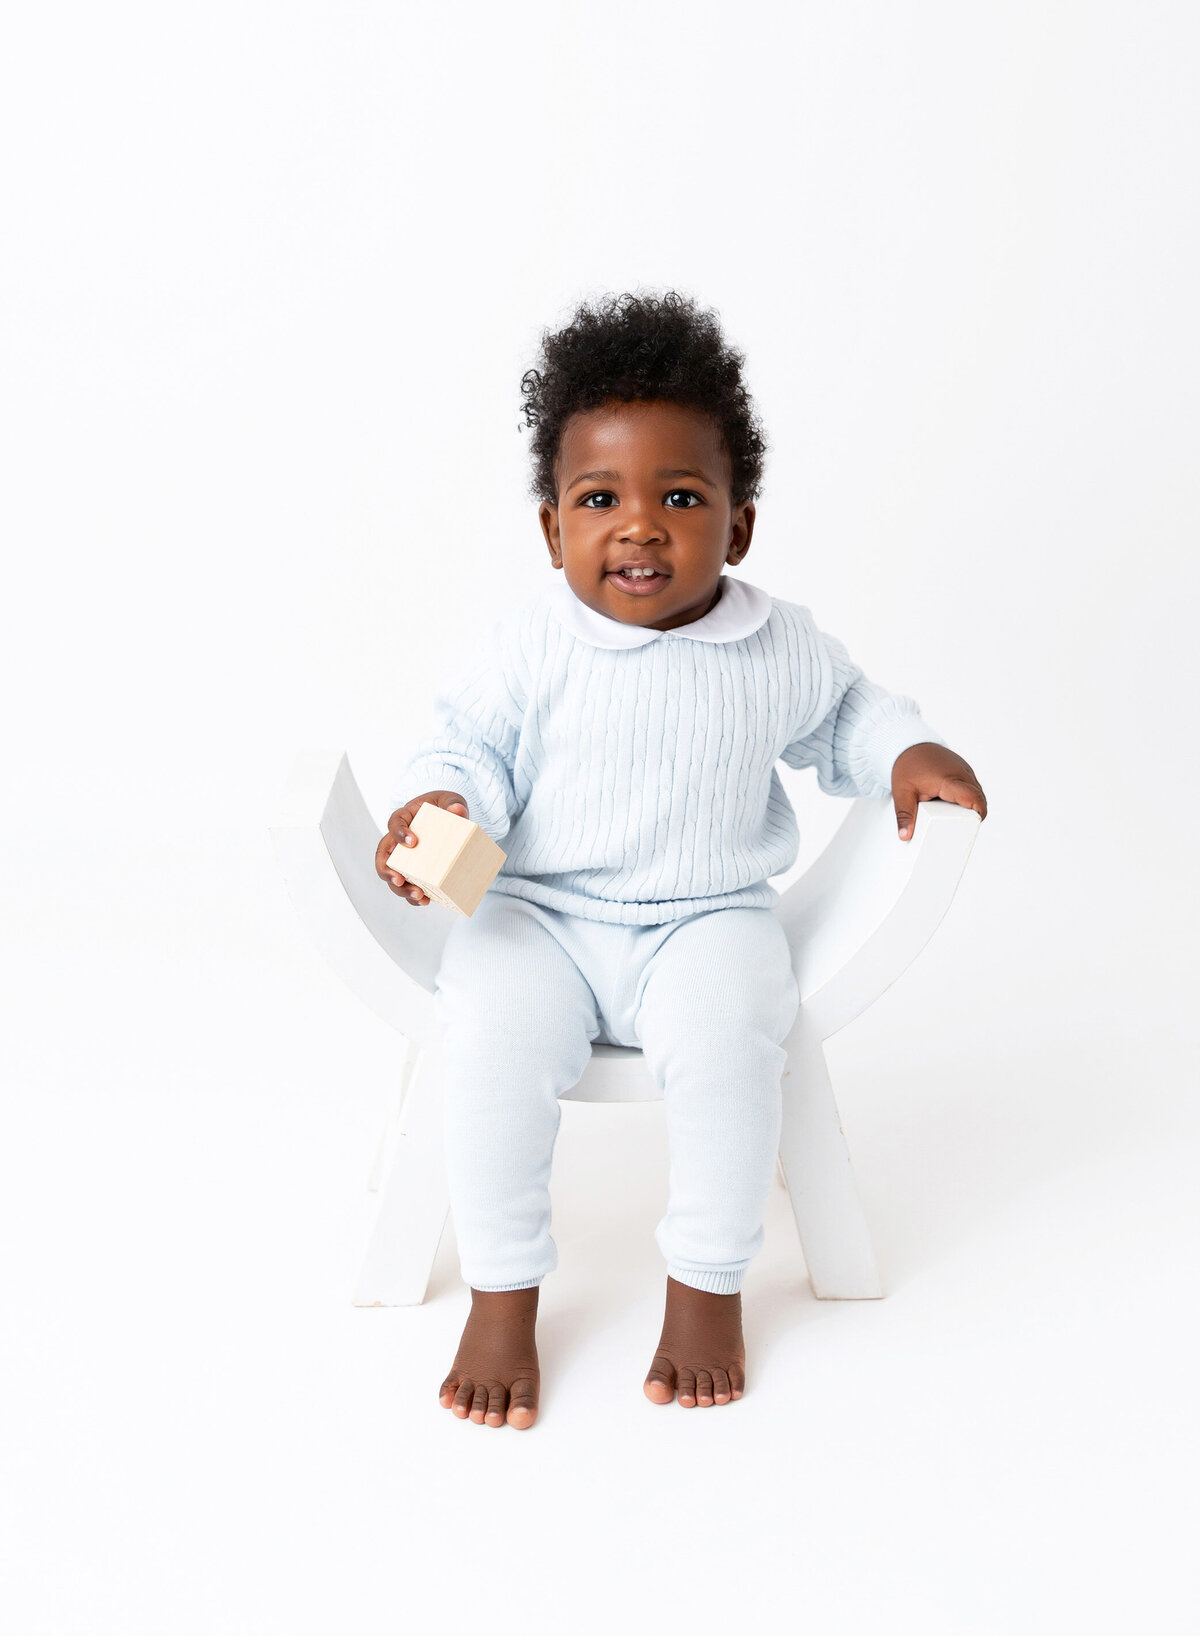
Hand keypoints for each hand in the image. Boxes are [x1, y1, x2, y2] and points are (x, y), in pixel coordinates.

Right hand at [375, 790, 469, 904]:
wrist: (450, 817)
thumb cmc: (444, 806)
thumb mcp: (450, 800)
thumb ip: (454, 804)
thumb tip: (457, 811)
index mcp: (404, 817)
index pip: (394, 822)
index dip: (399, 833)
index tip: (412, 842)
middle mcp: (398, 839)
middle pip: (383, 856)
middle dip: (387, 871)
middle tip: (399, 880)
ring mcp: (404, 856)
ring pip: (391, 874)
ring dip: (400, 889)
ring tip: (417, 896)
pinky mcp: (414, 869)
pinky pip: (407, 884)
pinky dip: (413, 895)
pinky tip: (425, 901)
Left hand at [890, 744, 986, 840]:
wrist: (909, 745)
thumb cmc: (907, 766)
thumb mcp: (902, 792)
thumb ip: (905, 815)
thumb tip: (905, 835)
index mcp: (949, 779)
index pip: (973, 797)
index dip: (977, 813)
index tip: (972, 826)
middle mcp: (961, 773)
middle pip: (978, 798)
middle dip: (972, 815)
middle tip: (958, 829)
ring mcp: (965, 771)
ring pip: (976, 793)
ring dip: (970, 806)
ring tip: (954, 819)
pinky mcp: (964, 771)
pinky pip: (972, 788)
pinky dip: (967, 799)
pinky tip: (954, 808)